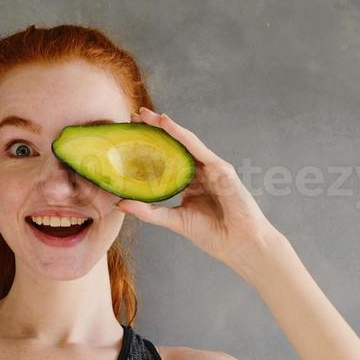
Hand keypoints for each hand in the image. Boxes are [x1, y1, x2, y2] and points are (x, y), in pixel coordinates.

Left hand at [113, 107, 280, 273]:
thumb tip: (120, 203)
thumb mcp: (174, 220)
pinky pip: (197, 147)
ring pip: (184, 142)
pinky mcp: (221, 168)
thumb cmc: (213, 235)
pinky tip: (166, 123)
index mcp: (190, 184)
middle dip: (154, 130)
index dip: (148, 148)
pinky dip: (181, 134)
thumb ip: (149, 211)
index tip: (128, 136)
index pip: (166, 161)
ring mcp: (211, 168)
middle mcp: (200, 173)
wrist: (239, 244)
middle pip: (174, 146)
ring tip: (145, 115)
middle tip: (132, 117)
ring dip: (165, 127)